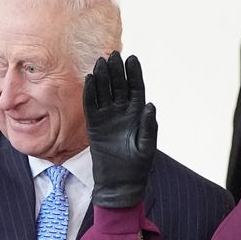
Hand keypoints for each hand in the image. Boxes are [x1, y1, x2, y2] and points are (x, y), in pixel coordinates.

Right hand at [83, 52, 157, 208]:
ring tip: (100, 62)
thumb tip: (151, 104)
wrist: (119, 184)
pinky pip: (91, 105)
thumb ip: (149, 126)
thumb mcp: (146, 147)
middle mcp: (123, 112)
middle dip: (116, 71)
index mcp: (138, 114)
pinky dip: (90, 93)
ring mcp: (108, 117)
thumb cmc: (136, 167)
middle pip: (119, 86)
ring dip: (102, 77)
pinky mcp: (94, 125)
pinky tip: (89, 79)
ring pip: (104, 92)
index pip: (136, 88)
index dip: (134, 74)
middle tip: (112, 55)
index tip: (132, 59)